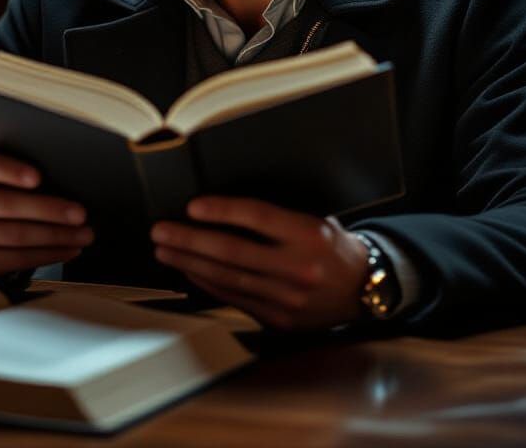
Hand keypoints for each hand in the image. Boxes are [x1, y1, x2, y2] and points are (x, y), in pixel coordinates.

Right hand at [0, 149, 92, 276]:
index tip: (38, 177)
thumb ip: (26, 172)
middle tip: (81, 213)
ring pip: (17, 234)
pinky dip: (49, 254)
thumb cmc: (3, 192)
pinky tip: (70, 249)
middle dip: (49, 209)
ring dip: (57, 235)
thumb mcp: (5, 176)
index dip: (12, 171)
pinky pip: (18, 259)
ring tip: (85, 234)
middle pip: (8, 204)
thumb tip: (71, 176)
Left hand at [151, 197, 368, 330]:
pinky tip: (190, 272)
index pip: (257, 217)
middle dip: (190, 240)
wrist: (364, 288)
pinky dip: (209, 284)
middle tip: (162, 230)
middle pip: (233, 251)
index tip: (192, 206)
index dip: (222, 210)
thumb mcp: (314, 220)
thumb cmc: (332, 246)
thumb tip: (223, 212)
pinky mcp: (279, 319)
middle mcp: (298, 267)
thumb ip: (275, 219)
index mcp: (308, 234)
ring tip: (165, 251)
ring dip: (190, 264)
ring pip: (228, 278)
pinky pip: (235, 299)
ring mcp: (288, 298)